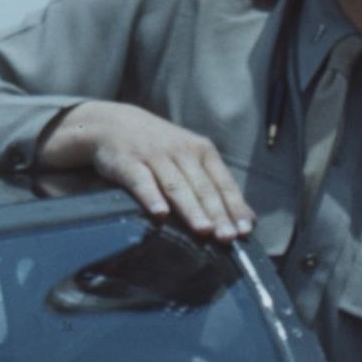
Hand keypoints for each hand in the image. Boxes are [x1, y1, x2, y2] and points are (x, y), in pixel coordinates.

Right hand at [42, 100, 253, 239]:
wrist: (114, 124)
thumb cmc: (160, 148)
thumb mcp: (191, 158)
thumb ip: (216, 186)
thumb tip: (248, 219)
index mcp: (201, 151)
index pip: (222, 183)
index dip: (234, 207)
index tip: (244, 231)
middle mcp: (181, 151)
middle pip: (202, 187)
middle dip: (217, 213)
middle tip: (227, 237)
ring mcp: (154, 156)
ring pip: (176, 186)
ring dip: (191, 209)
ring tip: (203, 230)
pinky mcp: (128, 162)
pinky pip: (142, 182)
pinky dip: (151, 197)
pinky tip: (160, 214)